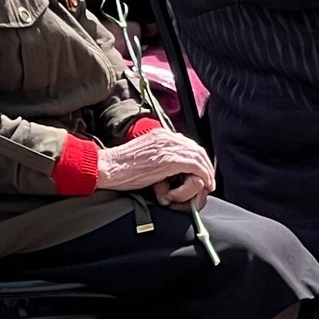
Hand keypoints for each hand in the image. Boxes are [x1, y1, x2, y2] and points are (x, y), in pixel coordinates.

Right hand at [97, 129, 213, 205]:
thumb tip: (169, 167)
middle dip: (205, 165)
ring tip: (209, 184)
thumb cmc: (121, 166)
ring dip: (206, 172)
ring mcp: (168, 147)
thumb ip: (158, 155)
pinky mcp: (168, 160)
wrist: (109, 167)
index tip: (201, 170)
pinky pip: (194, 166)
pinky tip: (204, 184)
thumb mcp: (143, 154)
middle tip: (209, 179)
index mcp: (161, 134)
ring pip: (198, 156)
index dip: (198, 157)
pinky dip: (202, 175)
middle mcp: (167, 137)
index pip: (187, 143)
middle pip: (196, 148)